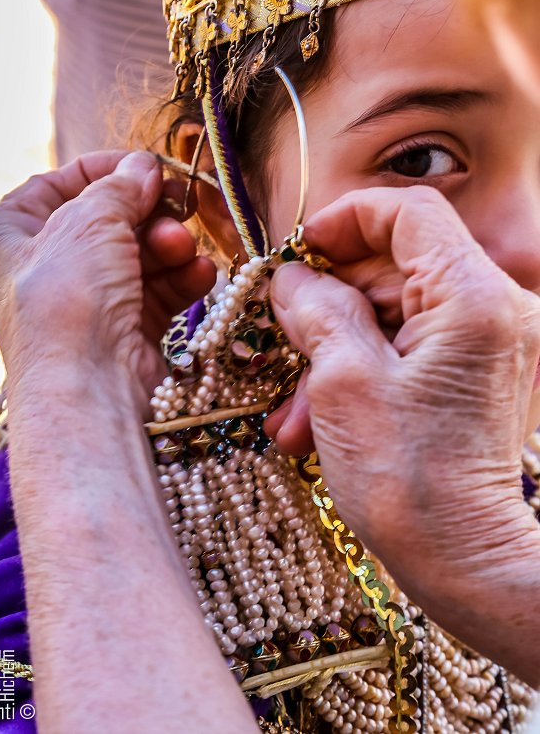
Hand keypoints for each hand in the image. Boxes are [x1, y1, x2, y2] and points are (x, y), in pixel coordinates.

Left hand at [0, 151, 215, 402]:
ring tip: (184, 248)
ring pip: (138, 254)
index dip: (105, 169)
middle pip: (107, 220)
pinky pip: (157, 290)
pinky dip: (181, 279)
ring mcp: (85, 302)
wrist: (89, 386)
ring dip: (169, 245)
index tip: (148, 165)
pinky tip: (199, 274)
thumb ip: (120, 185)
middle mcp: (43, 269)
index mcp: (8, 235)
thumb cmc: (69, 298)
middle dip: (149, 212)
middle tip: (181, 204)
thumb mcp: (89, 220)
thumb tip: (145, 167)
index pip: (56, 184)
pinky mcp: (123, 329)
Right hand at [268, 186, 539, 573]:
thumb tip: (291, 278)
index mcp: (473, 296)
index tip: (298, 253)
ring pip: (395, 309)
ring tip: (292, 406)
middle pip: (396, 264)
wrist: (464, 561)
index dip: (345, 221)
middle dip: (330, 300)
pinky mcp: (475, 370)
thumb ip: (316, 308)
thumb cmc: (409, 480)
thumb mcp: (343, 382)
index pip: (408, 212)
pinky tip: (316, 416)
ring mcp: (488, 341)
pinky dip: (362, 367)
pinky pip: (408, 343)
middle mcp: (494, 308)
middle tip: (279, 335)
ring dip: (336, 346)